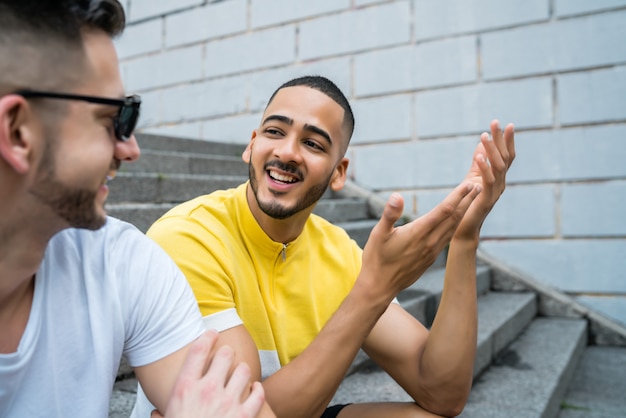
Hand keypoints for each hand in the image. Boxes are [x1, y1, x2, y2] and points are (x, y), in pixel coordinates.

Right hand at [155, 330, 264, 417]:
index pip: (198, 350)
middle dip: (226, 353)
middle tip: (227, 355)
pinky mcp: (244, 415)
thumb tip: (156, 414)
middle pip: (224, 355)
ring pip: (243, 370)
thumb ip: (163, 415)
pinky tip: (255, 389)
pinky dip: (257, 390)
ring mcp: (228, 402)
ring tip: (240, 372)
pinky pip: (257, 394)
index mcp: (185, 388)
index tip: (211, 334)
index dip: (207, 337)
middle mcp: (207, 390)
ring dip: (243, 370)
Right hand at [360, 180, 481, 298]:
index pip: (444, 210)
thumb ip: (389, 214)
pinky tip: (457, 222)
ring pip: (453, 229)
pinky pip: (448, 238)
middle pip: (454, 218)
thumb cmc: (376, 259)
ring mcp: (432, 251)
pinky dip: (456, 226)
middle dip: (467, 201)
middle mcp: (429, 242)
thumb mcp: (378, 234)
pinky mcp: (430, 258)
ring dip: (464, 213)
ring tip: (472, 201)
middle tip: (478, 186)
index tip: (468, 184)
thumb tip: (397, 196)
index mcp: (418, 233)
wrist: (380, 287)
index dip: (457, 196)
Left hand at [454, 120, 515, 241]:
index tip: (509, 124)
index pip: (507, 157)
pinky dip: (484, 168)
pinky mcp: (485, 200)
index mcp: (499, 179)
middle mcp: (501, 185)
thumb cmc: (469, 205)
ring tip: (483, 135)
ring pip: (498, 168)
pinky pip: (487, 181)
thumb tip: (481, 146)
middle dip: (501, 140)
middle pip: (504, 159)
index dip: (508, 141)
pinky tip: (479, 157)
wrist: (464, 229)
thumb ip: (478, 164)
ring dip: (491, 150)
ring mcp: (495, 193)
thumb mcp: (473, 180)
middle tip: (496, 122)